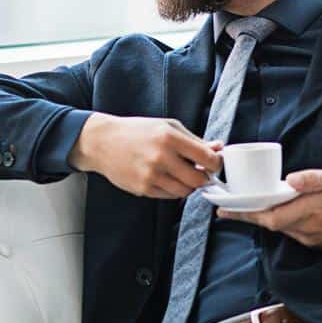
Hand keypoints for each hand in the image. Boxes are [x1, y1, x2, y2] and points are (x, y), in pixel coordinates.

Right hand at [69, 113, 222, 199]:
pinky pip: (169, 196)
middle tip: (199, 171)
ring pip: (185, 192)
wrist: (102, 142)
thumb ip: (194, 139)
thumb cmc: (137, 131)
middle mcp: (161, 157)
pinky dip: (172, 189)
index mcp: (169, 137)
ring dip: (188, 185)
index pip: (207, 158)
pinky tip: (165, 177)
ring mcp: (151, 175)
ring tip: (181, 173)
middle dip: (203, 177)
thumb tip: (219, 148)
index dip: (216, 163)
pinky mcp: (143, 188)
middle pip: (199, 180)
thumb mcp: (167, 126)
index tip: (214, 163)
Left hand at [215, 167, 321, 249]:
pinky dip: (279, 220)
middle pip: (269, 223)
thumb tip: (290, 180)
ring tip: (245, 205)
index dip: (245, 214)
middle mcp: (306, 228)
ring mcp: (310, 238)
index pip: (270, 216)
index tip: (225, 210)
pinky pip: (291, 231)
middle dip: (247, 215)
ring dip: (262, 217)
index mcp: (310, 210)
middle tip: (226, 207)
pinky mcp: (315, 242)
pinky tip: (275, 210)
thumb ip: (314, 179)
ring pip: (279, 227)